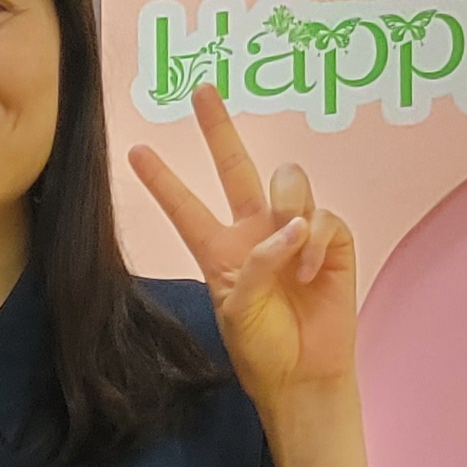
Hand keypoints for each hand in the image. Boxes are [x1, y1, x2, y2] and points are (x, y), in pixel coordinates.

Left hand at [127, 85, 358, 416]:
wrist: (304, 375)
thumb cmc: (263, 350)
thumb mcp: (238, 312)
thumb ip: (254, 265)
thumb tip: (290, 227)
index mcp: (220, 251)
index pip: (186, 209)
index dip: (163, 181)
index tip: (135, 151)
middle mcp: (256, 231)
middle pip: (235, 168)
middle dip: (219, 129)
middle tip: (202, 90)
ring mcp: (295, 231)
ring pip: (288, 182)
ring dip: (287, 206)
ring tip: (292, 245)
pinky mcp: (332, 240)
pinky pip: (323, 216)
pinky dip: (317, 241)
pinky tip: (312, 271)